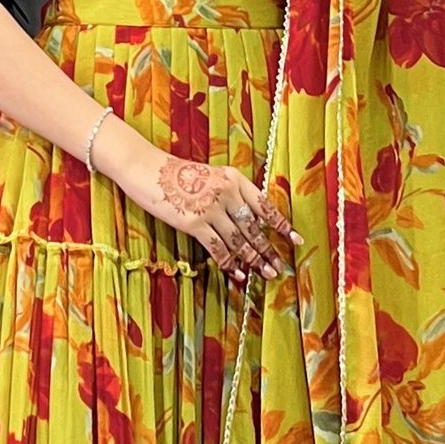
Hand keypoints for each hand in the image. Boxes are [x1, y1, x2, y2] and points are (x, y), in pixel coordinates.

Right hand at [93, 119, 301, 284]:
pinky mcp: (195, 223)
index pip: (264, 206)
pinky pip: (219, 248)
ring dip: (255, 260)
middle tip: (280, 267)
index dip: (282, 225)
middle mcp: (227, 192)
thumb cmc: (176, 175)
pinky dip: (231, 264)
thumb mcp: (210, 177)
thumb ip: (230, 194)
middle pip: (254, 227)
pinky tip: (241, 274)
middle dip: (269, 250)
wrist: (147, 169)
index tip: (296, 240)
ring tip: (267, 274)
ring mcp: (211, 208)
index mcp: (234, 178)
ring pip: (240, 240)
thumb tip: (249, 222)